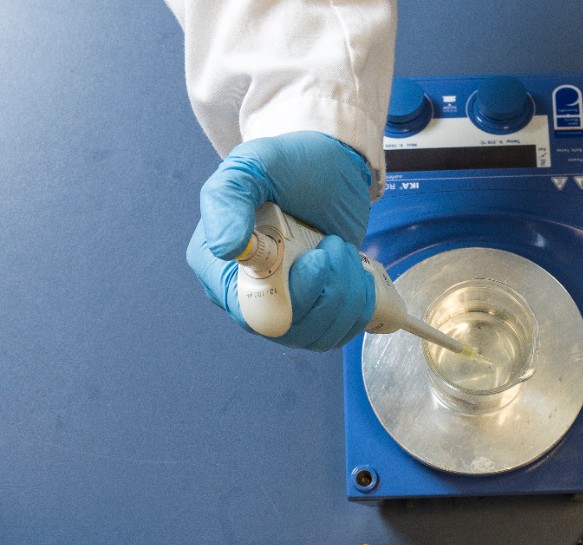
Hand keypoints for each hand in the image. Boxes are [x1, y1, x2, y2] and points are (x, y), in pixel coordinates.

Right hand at [187, 131, 375, 350]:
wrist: (332, 169)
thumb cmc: (288, 165)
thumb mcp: (253, 166)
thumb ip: (228, 199)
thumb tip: (224, 248)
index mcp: (218, 267)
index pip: (250, 311)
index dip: (291, 297)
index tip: (316, 261)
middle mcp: (247, 297)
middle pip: (289, 330)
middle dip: (326, 292)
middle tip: (335, 245)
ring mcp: (284, 309)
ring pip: (317, 335)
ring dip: (345, 294)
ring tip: (342, 250)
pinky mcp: (316, 314)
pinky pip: (338, 334)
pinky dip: (358, 305)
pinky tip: (355, 272)